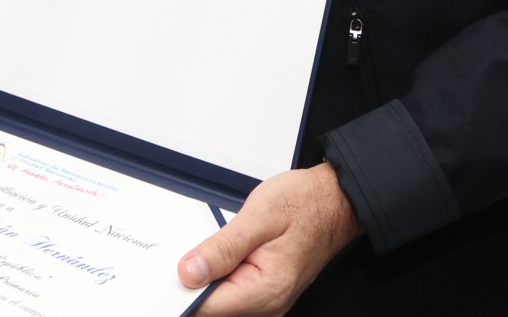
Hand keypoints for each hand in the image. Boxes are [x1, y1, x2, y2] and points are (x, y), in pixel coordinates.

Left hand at [179, 164, 359, 315]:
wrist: (335, 200)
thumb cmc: (306, 204)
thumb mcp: (258, 216)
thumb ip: (222, 248)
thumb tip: (189, 272)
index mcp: (265, 290)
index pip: (207, 308)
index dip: (182, 290)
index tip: (173, 270)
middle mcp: (268, 304)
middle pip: (211, 308)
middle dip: (195, 282)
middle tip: (199, 248)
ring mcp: (267, 300)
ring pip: (220, 301)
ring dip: (209, 276)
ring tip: (221, 245)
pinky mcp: (265, 291)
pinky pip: (232, 292)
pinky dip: (221, 274)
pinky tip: (227, 253)